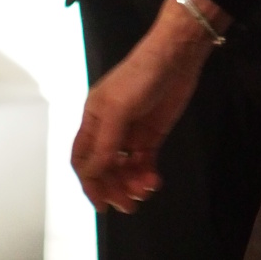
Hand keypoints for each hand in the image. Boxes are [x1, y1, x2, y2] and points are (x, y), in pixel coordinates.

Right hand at [71, 0, 228, 212]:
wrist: (177, 55)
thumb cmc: (141, 74)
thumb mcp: (118, 108)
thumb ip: (105, 143)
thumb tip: (92, 174)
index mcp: (94, 118)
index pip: (83, 159)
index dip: (89, 182)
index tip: (101, 204)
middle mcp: (110, 128)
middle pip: (105, 168)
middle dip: (114, 187)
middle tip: (129, 204)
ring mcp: (131, 132)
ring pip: (125, 168)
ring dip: (132, 183)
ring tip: (146, 189)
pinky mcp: (152, 134)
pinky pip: (144, 162)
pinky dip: (147, 174)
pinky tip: (154, 180)